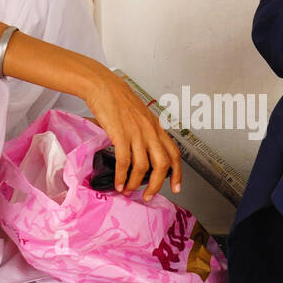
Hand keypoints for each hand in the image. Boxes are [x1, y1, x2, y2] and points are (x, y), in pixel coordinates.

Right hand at [82, 70, 181, 201]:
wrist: (104, 86)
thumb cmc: (119, 100)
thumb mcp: (140, 116)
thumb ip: (145, 133)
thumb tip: (142, 153)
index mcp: (157, 127)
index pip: (174, 153)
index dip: (178, 173)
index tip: (176, 187)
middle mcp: (150, 131)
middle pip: (162, 164)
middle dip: (157, 185)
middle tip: (149, 196)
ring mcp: (136, 133)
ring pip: (143, 166)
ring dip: (136, 183)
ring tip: (128, 191)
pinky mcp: (121, 134)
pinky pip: (124, 162)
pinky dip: (122, 176)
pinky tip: (119, 183)